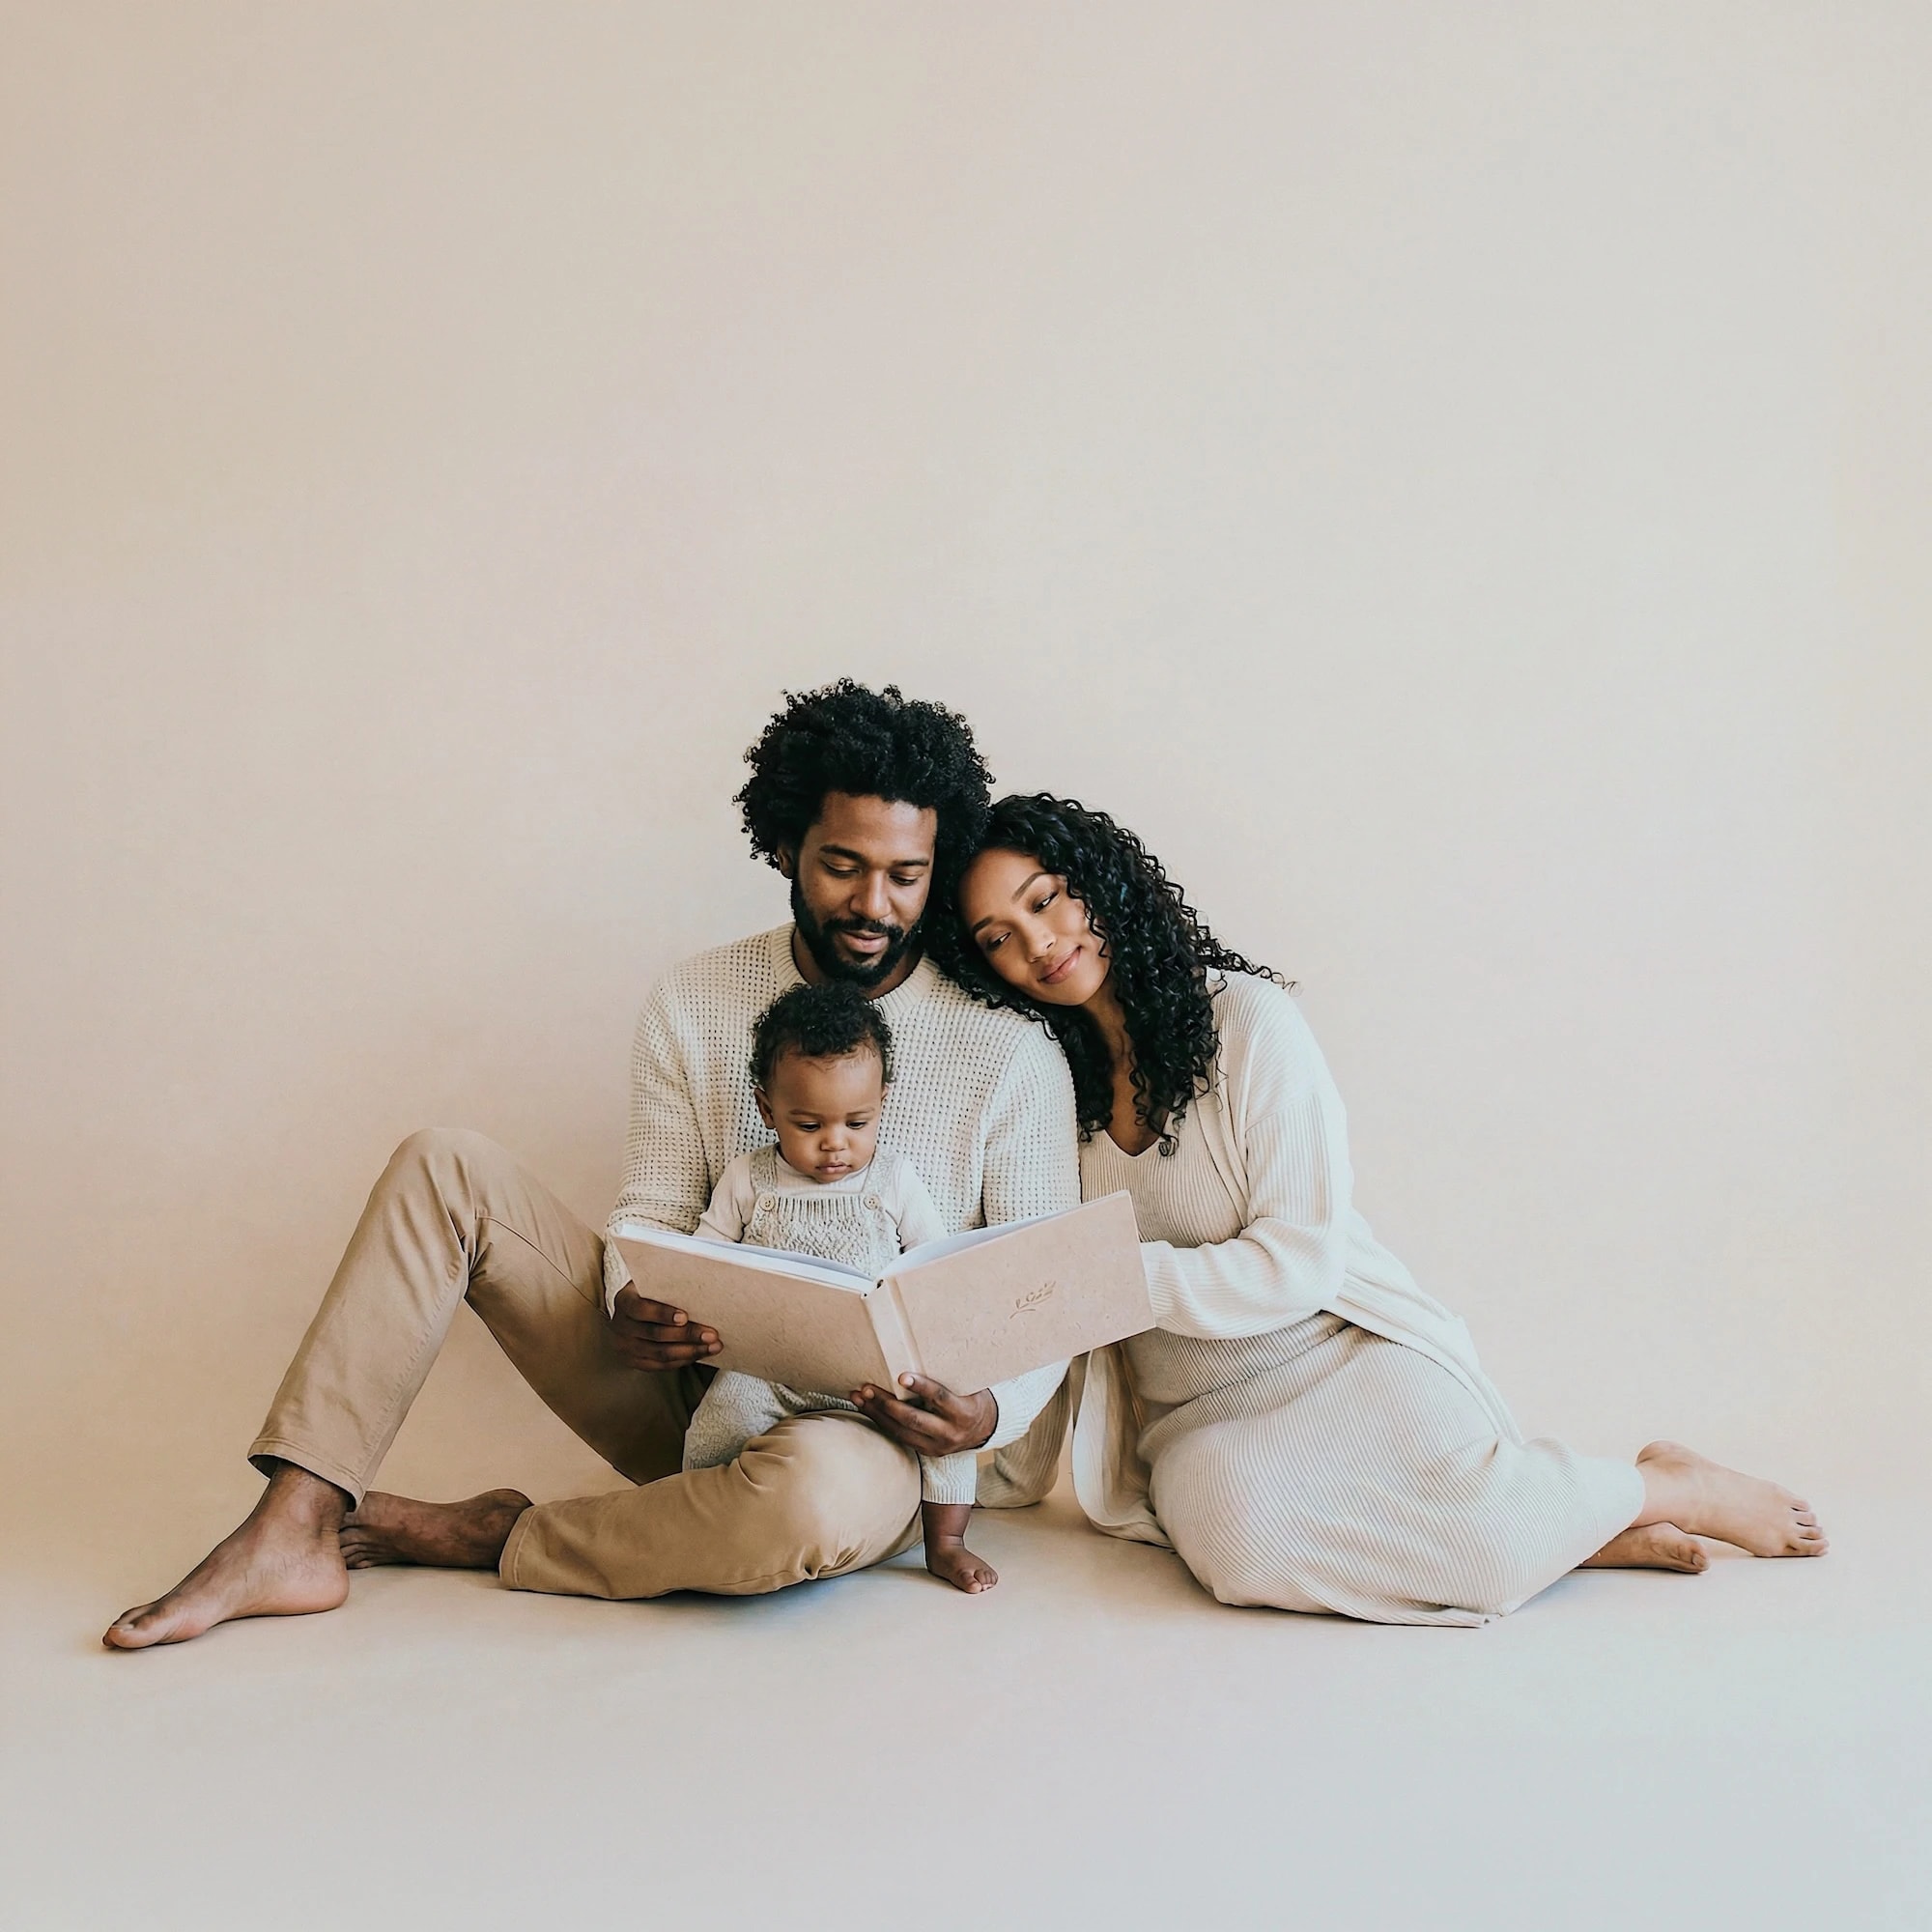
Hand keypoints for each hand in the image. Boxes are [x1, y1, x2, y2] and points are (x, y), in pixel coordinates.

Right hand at [609, 1284, 721, 1371]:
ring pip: (661, 1354)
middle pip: (656, 1334)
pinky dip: (683, 1360)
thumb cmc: (649, 1294)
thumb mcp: (651, 1284)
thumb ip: (668, 1284)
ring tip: (714, 1346)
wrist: (630, 1315)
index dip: (663, 1313)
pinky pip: (662, 1365)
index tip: (685, 1316)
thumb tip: (699, 1279)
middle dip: (687, 1335)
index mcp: (624, 1301)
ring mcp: (626, 1347)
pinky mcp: (635, 1362)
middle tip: (712, 1334)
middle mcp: (621, 1326)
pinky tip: (701, 1353)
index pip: (642, 1309)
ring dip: (691, 1351)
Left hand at [849, 1375, 997, 1455]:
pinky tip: (868, 1410)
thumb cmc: (974, 1396)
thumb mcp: (970, 1384)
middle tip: (868, 1388)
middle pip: (913, 1419)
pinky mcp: (927, 1451)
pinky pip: (900, 1438)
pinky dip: (882, 1423)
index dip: (921, 1387)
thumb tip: (927, 1342)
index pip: (940, 1398)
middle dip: (887, 1403)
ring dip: (877, 1414)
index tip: (902, 1375)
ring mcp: (938, 1446)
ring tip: (859, 1398)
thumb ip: (951, 1374)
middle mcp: (950, 1432)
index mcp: (964, 1412)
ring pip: (901, 1431)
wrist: (985, 1428)